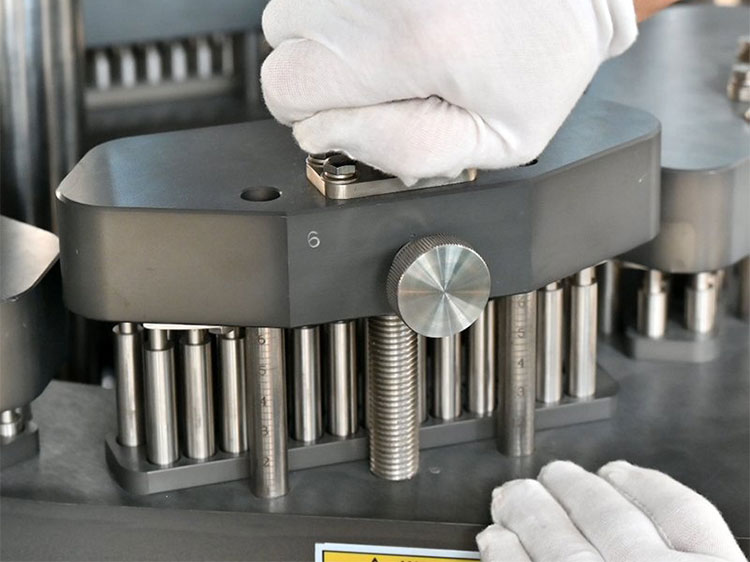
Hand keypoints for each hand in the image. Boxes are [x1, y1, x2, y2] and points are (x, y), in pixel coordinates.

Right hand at [260, 0, 637, 183]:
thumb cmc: (545, 53)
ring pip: (296, 2)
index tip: (358, 108)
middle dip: (320, 67)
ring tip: (395, 36)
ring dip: (331, 28)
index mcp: (412, 43)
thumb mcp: (496, 138)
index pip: (289, 90)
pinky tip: (396, 12)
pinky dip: (348, 5)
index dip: (316, 112)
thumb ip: (403, 148)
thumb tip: (326, 137)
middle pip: (281, 38)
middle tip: (382, 72)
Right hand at [477, 461, 744, 561]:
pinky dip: (645, 484)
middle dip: (527, 512)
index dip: (506, 553)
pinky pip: (679, 509)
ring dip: (571, 489)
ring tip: (554, 476)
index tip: (493, 539)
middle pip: (562, 545)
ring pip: (609, 517)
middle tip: (511, 497)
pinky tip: (620, 474)